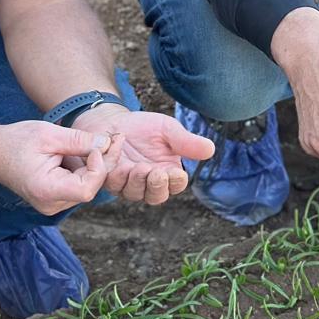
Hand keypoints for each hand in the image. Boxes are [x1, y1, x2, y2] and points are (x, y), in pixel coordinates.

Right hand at [0, 120, 110, 214]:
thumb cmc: (16, 142)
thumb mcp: (49, 135)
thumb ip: (79, 141)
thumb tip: (107, 143)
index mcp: (47, 191)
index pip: (87, 189)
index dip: (98, 168)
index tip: (94, 146)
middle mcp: (52, 204)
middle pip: (90, 187)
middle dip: (103, 162)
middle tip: (114, 137)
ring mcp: (54, 203)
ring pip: (87, 184)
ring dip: (94, 163)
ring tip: (94, 140)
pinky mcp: (56, 197)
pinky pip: (79, 183)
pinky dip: (84, 166)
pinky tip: (84, 149)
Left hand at [70, 104, 215, 204]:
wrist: (113, 122)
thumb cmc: (144, 127)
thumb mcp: (167, 129)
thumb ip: (185, 141)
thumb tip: (211, 149)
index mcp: (168, 172)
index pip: (176, 185)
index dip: (176, 182)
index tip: (177, 173)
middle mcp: (148, 183)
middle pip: (156, 196)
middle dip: (156, 186)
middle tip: (156, 172)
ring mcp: (127, 184)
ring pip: (133, 193)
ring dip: (136, 181)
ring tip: (136, 166)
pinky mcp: (108, 180)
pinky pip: (112, 184)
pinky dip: (116, 175)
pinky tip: (119, 162)